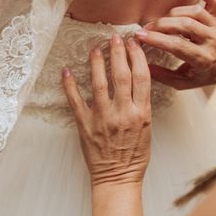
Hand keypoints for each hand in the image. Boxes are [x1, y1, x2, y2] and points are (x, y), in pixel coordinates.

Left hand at [63, 34, 151, 187]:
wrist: (118, 178)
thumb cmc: (135, 156)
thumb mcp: (148, 129)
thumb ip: (142, 106)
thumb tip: (137, 82)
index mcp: (142, 113)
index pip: (142, 77)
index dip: (137, 57)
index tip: (133, 44)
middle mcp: (123, 113)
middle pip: (122, 75)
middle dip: (118, 53)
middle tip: (114, 38)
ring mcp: (103, 118)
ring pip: (99, 83)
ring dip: (97, 63)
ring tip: (95, 48)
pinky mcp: (85, 126)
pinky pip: (75, 101)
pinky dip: (70, 85)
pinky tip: (67, 71)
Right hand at [135, 0, 215, 89]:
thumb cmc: (203, 76)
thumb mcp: (183, 83)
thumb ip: (163, 76)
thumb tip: (143, 67)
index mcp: (203, 59)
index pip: (178, 46)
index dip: (157, 40)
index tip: (140, 37)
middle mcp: (211, 41)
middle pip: (185, 25)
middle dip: (161, 25)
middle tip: (145, 29)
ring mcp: (215, 27)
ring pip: (195, 12)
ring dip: (173, 13)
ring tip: (160, 21)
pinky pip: (214, 0)